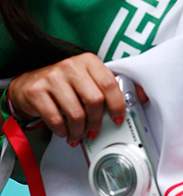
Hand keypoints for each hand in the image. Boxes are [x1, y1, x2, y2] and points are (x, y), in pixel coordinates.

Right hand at [7, 53, 127, 145]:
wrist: (28, 84)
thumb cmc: (64, 83)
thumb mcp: (87, 78)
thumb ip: (107, 86)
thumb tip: (141, 96)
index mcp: (88, 61)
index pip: (109, 83)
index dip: (117, 105)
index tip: (117, 119)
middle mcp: (71, 66)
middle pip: (94, 100)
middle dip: (97, 122)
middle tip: (94, 131)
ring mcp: (53, 78)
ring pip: (76, 113)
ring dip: (79, 131)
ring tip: (78, 134)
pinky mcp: (37, 92)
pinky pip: (56, 120)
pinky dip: (63, 132)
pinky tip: (64, 132)